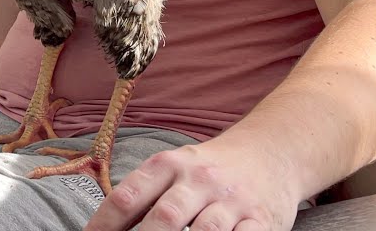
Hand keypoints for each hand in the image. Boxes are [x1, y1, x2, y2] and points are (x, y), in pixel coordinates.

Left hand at [84, 137, 302, 230]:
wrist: (271, 151)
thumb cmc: (210, 167)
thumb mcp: (175, 167)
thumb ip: (144, 192)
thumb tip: (105, 225)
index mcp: (169, 164)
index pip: (129, 196)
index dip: (105, 224)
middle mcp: (200, 180)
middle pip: (166, 216)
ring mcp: (232, 200)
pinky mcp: (262, 219)